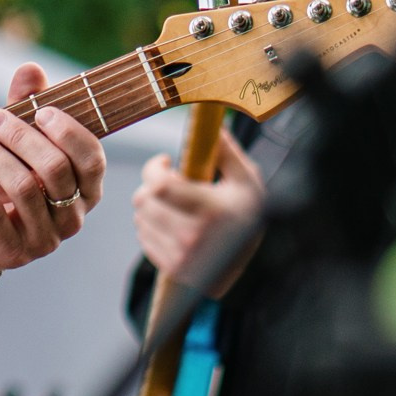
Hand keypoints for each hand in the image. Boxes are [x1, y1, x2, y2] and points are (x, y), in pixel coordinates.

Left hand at [0, 63, 108, 284]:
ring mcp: (43, 241)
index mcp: (87, 192)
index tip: (40, 110)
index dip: (69, 131)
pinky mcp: (9, 253)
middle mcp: (73, 219)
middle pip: (55, 169)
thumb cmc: (4, 185)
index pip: (92, 159)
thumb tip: (31, 69)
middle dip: (20, 136)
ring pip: (23, 187)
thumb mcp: (17, 146)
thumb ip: (28, 108)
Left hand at [135, 132, 264, 294]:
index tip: (165, 161)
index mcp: (211, 211)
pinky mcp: (172, 269)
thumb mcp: (247, 181)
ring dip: (151, 205)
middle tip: (171, 183)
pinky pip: (143, 238)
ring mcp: (181, 257)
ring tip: (175, 204)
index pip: (158, 185)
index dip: (154, 168)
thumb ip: (226, 153)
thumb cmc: (248, 215)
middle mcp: (193, 237)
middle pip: (144, 200)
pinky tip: (173, 224)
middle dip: (152, 185)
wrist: (255, 263)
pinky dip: (151, 226)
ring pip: (140, 218)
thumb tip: (212, 126)